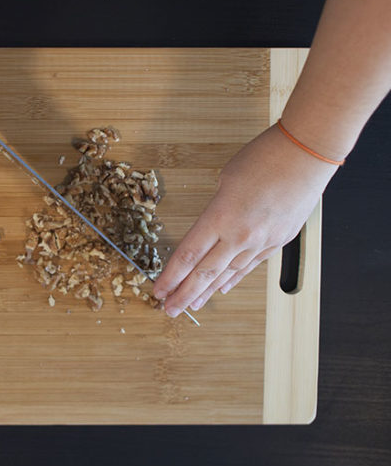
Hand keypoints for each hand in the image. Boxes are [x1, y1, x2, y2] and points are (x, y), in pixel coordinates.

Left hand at [153, 124, 337, 316]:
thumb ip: (216, 209)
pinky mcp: (278, 241)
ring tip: (192, 305)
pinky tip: (222, 288)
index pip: (188, 256)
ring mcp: (261, 241)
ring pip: (227, 273)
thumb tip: (212, 224)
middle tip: (169, 309)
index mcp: (220, 217)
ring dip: (207, 291)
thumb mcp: (226, 180)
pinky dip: (234, 278)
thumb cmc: (265, 159)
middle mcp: (239, 235)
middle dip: (183, 294)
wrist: (307, 156)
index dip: (171, 277)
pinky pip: (250, 265)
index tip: (158, 290)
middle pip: (204, 272)